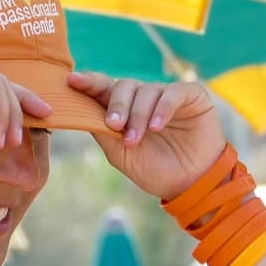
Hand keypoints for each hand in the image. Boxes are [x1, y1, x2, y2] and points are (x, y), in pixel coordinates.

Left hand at [68, 72, 224, 199]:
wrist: (191, 185)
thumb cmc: (155, 170)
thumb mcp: (121, 155)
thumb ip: (102, 132)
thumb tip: (80, 110)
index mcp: (125, 109)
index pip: (104, 88)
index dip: (89, 82)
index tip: (73, 81)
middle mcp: (145, 98)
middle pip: (123, 86)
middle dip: (117, 105)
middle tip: (114, 125)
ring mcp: (168, 95)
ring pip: (147, 91)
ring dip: (139, 115)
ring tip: (136, 139)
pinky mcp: (191, 96)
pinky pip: (174, 93)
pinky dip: (163, 108)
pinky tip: (157, 126)